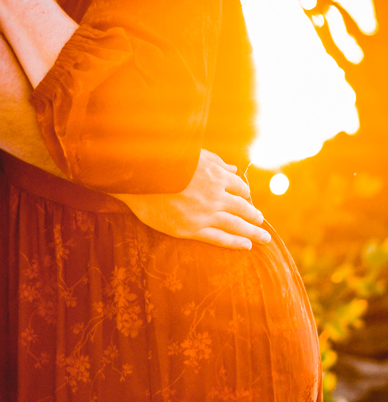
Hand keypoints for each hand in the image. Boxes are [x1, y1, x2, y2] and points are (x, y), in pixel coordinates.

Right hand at [112, 150, 271, 250]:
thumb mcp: (192, 155)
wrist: (137, 176)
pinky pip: (218, 238)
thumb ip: (215, 162)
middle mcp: (214, 197)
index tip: (247, 199)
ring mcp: (203, 214)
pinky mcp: (190, 229)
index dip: (244, 194)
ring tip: (264, 238)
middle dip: (254, 216)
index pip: (239, 187)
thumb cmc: (163, 161)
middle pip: (242, 208)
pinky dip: (234, 242)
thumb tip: (235, 169)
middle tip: (261, 222)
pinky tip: (246, 246)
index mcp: (215, 176)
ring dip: (253, 232)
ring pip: (235, 225)